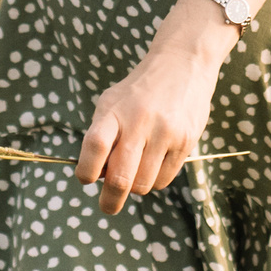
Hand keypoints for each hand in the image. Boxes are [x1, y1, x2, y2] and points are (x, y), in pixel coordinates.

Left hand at [74, 0, 240, 213]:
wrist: (182, 64)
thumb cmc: (138, 92)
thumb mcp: (112, 102)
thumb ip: (101, 136)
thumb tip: (96, 178)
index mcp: (114, 110)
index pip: (95, 145)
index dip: (86, 170)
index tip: (86, 179)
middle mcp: (139, 122)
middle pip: (120, 178)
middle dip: (110, 200)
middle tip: (107, 205)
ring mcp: (164, 133)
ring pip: (143, 184)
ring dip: (135, 187)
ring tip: (136, 169)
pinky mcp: (185, 142)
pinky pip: (164, 180)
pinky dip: (155, 180)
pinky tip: (154, 162)